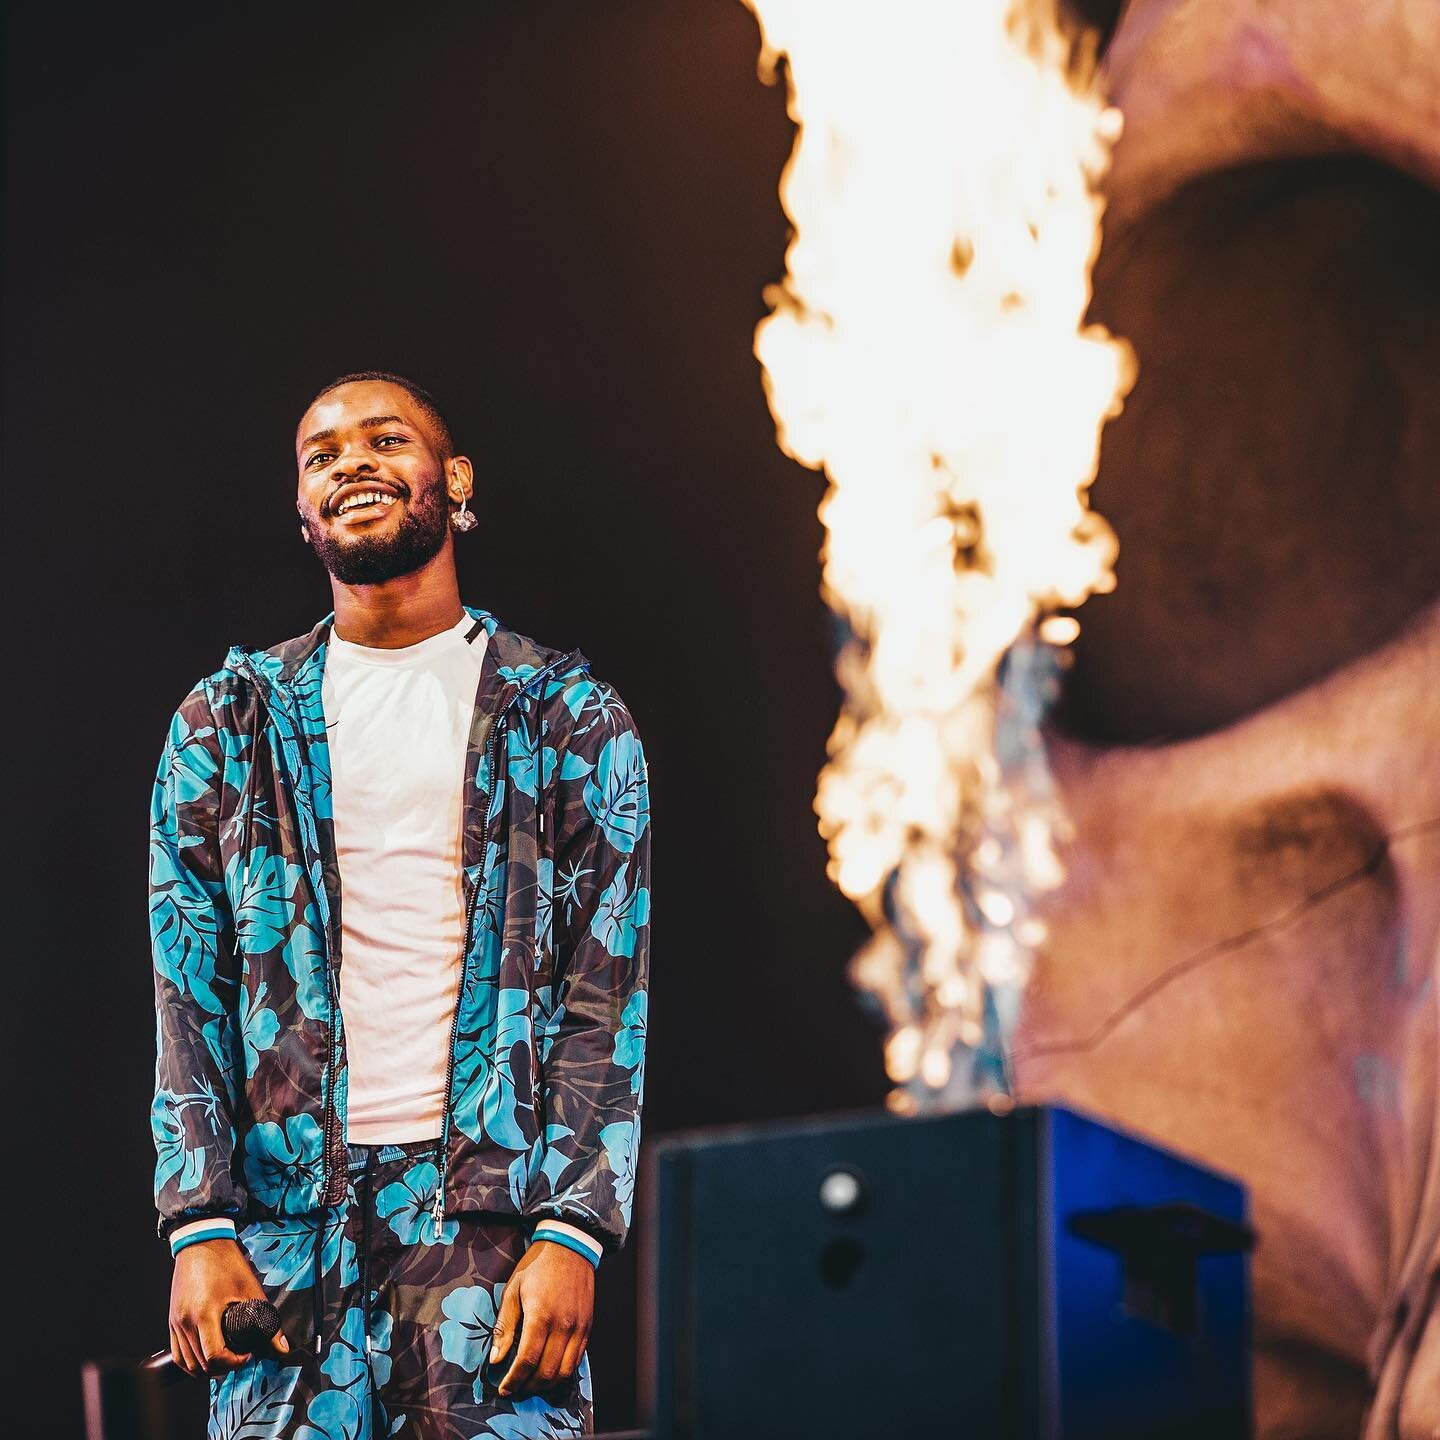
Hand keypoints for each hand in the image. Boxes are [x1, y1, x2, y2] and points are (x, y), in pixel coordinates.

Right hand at [168, 1238, 289, 1378]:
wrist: (201, 1243)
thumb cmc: (225, 1263)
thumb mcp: (251, 1289)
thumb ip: (268, 1320)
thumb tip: (282, 1347)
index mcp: (205, 1313)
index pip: (214, 1355)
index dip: (233, 1363)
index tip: (246, 1355)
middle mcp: (186, 1321)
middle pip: (200, 1364)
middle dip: (222, 1368)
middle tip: (238, 1359)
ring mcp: (176, 1322)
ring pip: (186, 1363)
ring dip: (205, 1370)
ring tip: (224, 1362)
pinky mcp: (172, 1321)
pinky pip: (176, 1353)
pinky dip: (189, 1363)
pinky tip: (204, 1361)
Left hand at [490, 1240, 594, 1398]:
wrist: (570, 1246)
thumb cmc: (537, 1266)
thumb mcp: (513, 1290)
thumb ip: (504, 1327)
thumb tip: (495, 1360)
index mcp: (541, 1316)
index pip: (527, 1361)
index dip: (514, 1380)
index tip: (503, 1389)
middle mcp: (563, 1325)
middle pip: (547, 1372)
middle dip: (528, 1387)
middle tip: (516, 1388)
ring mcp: (579, 1327)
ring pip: (564, 1371)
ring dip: (547, 1384)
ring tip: (532, 1383)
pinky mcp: (588, 1326)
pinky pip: (577, 1359)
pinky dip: (563, 1371)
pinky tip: (550, 1370)